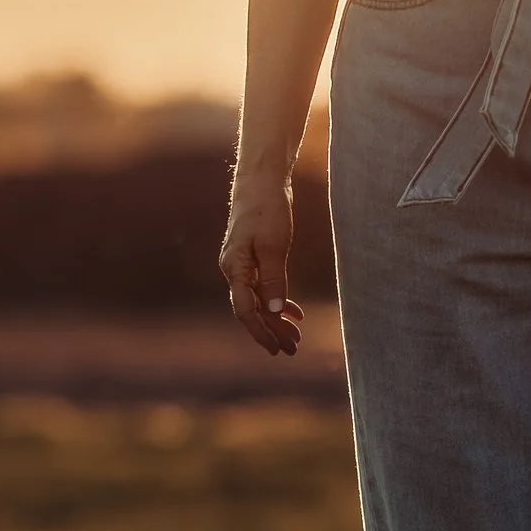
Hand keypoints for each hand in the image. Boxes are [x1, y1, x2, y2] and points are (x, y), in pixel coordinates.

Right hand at [220, 177, 303, 356]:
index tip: (276, 349)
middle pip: (252, 309)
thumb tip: (274, 311)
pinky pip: (263, 287)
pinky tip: (294, 312)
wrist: (261, 181)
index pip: (245, 310)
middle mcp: (234, 270)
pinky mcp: (253, 258)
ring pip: (259, 300)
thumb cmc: (266, 209)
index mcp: (235, 268)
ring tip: (296, 336)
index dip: (261, 332)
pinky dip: (278, 301)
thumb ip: (273, 279)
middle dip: (273, 331)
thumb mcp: (273, 246)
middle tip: (293, 349)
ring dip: (276, 319)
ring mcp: (242, 265)